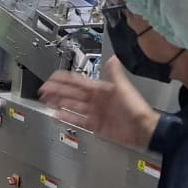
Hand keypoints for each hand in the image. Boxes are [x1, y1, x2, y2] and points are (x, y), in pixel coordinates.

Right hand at [38, 57, 160, 150]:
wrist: (143, 129)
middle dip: (57, 91)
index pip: (78, 82)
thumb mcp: (124, 88)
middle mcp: (96, 100)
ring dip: (59, 102)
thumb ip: (115, 74)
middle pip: (71, 94)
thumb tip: (113, 59)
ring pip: (72, 106)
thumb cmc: (136, 109)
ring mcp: (94, 113)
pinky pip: (77, 120)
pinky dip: (67, 117)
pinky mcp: (95, 125)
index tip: (52, 77)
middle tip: (44, 89)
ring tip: (46, 100)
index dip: (64, 79)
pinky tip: (57, 115)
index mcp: (101, 89)